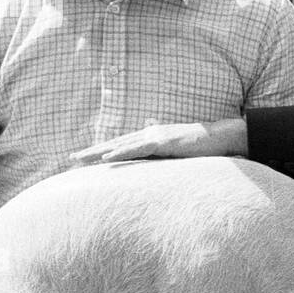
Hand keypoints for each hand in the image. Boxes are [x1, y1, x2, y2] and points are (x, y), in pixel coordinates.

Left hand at [70, 118, 246, 163]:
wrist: (222, 137)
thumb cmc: (203, 145)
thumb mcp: (180, 148)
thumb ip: (165, 147)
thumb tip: (155, 139)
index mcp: (151, 136)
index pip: (122, 145)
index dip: (101, 150)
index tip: (84, 157)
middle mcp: (149, 133)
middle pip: (115, 143)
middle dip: (92, 151)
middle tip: (71, 158)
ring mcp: (155, 136)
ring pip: (121, 145)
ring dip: (99, 152)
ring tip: (80, 159)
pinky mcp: (163, 142)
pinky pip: (137, 150)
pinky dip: (120, 153)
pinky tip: (105, 159)